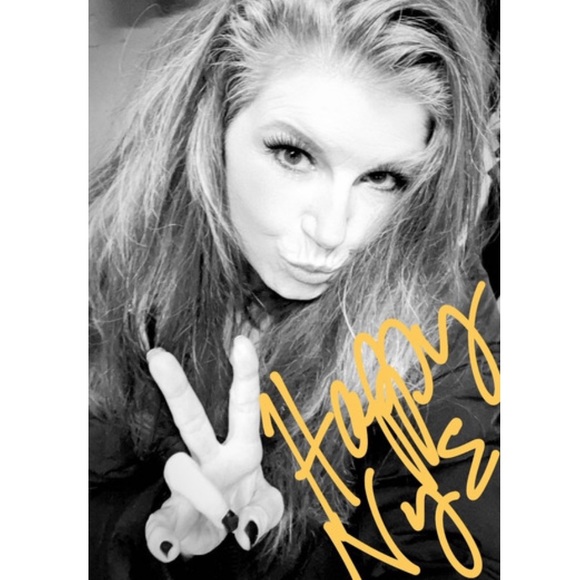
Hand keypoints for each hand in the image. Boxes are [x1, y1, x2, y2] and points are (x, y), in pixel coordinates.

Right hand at [144, 336, 283, 561]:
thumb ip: (266, 513)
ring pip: (178, 471)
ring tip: (214, 520)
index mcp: (241, 448)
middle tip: (158, 356)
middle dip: (177, 387)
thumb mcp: (269, 509)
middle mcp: (210, 457)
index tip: (241, 341)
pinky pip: (161, 523)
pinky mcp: (172, 514)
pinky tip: (167, 545)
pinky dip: (162, 535)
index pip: (243, 405)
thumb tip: (247, 529)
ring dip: (200, 494)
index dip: (244, 374)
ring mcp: (188, 482)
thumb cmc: (247, 506)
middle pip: (192, 417)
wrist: (223, 534)